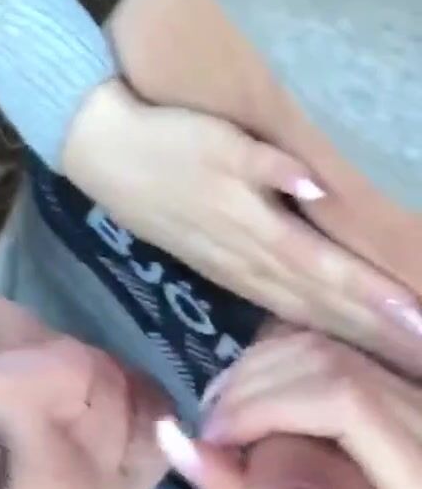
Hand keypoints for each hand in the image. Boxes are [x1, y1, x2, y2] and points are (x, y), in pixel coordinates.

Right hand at [61, 79, 421, 374]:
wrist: (99, 150)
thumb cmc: (164, 136)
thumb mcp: (217, 139)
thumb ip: (267, 164)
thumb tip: (317, 186)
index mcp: (252, 226)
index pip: (327, 269)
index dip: (374, 295)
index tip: (417, 317)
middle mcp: (244, 258)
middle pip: (320, 302)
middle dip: (373, 329)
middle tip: (419, 351)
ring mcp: (227, 268)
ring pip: (298, 310)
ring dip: (346, 334)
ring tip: (389, 352)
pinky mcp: (213, 267)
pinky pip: (272, 306)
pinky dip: (308, 324)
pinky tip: (329, 334)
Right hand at [181, 332, 421, 488]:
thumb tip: (169, 438)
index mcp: (416, 467)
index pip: (343, 398)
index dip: (267, 402)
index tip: (215, 435)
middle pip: (323, 360)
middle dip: (248, 386)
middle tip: (211, 429)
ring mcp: (412, 385)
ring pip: (319, 343)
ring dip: (254, 370)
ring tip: (227, 414)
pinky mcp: (395, 371)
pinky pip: (324, 342)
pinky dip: (273, 360)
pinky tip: (251, 393)